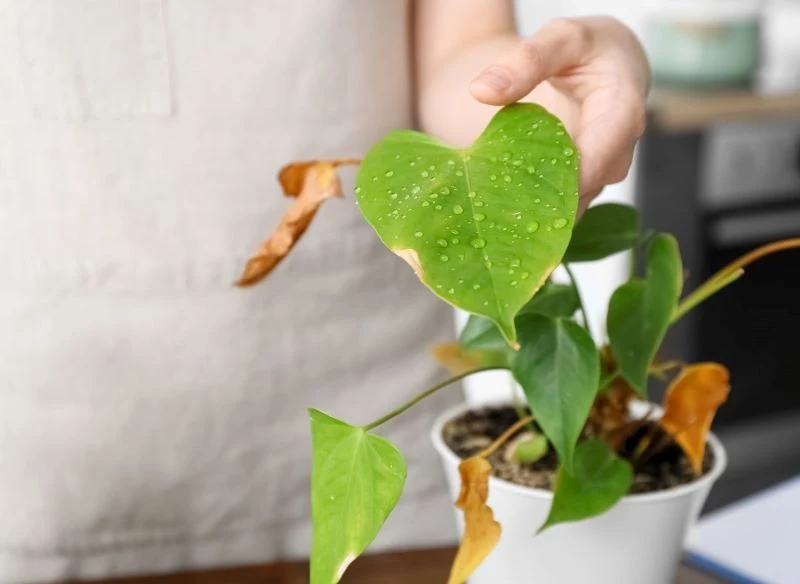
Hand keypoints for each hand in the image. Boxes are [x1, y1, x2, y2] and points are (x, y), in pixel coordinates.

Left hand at [470, 17, 649, 207]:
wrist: (611, 61)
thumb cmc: (588, 47)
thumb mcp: (560, 38)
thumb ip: (525, 60)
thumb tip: (481, 90)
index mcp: (624, 111)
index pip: (597, 160)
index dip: (563, 186)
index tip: (518, 198)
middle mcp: (621, 149)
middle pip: (586, 189)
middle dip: (545, 206)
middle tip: (497, 218)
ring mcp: (606, 169)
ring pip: (576, 202)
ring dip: (541, 214)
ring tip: (498, 222)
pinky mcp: (590, 179)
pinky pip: (567, 201)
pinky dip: (539, 208)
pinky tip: (506, 215)